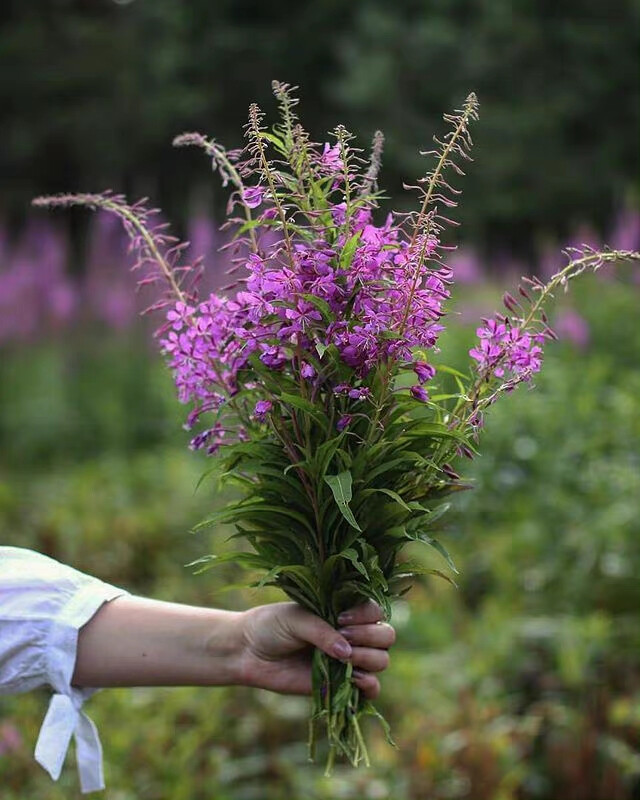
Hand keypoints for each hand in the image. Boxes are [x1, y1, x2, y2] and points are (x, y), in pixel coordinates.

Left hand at [238, 599, 394, 698]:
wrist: (249, 652)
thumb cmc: (272, 626)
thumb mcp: (296, 619)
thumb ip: (322, 632)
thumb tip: (346, 654)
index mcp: (345, 610)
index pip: (375, 611)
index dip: (366, 616)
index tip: (340, 618)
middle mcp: (352, 634)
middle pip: (386, 636)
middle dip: (369, 637)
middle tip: (343, 637)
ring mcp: (349, 660)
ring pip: (382, 660)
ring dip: (368, 658)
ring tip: (343, 658)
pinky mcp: (342, 685)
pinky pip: (371, 689)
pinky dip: (370, 685)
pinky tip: (354, 679)